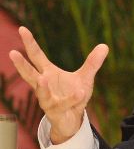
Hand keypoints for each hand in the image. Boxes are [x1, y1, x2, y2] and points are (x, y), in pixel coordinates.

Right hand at [9, 27, 108, 144]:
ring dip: (42, 87)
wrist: (72, 119)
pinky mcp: (56, 111)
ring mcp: (47, 99)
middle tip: (12, 53)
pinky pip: (63, 104)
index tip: (22, 29)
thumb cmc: (73, 96)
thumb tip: (104, 46)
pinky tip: (80, 92)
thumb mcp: (85, 77)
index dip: (30, 43)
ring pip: (41, 93)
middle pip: (30, 73)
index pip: (37, 56)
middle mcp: (44, 85)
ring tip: (43, 78)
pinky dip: (71, 98)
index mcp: (49, 73)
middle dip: (21, 64)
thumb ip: (93, 63)